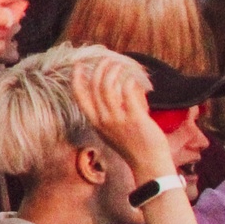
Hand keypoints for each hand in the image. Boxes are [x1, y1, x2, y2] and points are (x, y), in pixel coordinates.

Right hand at [70, 54, 172, 181]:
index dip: (76, 79)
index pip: (79, 97)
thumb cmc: (133, 147)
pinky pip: (128, 92)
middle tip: (105, 60)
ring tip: (119, 64)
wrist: (148, 163)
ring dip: (113, 71)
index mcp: (95, 122)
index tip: (77, 66)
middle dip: (98, 69)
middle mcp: (103, 119)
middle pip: (95, 87)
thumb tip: (126, 86)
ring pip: (109, 86)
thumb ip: (115, 110)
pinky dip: (129, 81)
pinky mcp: (135, 118)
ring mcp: (118, 119)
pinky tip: (134, 78)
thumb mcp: (114, 129)